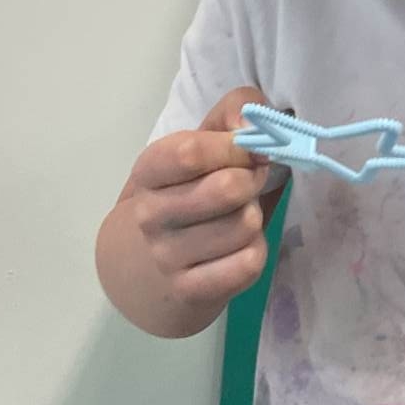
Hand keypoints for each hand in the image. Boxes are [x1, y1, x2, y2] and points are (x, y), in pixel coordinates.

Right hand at [123, 86, 274, 315]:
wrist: (149, 266)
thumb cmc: (188, 190)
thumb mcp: (202, 142)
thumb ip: (233, 113)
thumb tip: (255, 127)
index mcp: (150, 170)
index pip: (190, 152)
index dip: (236, 147)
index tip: (253, 149)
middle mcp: (150, 214)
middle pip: (226, 189)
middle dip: (253, 180)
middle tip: (251, 182)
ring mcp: (167, 257)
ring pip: (243, 227)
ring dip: (254, 218)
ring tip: (239, 217)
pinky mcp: (189, 291)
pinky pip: (247, 264)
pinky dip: (255, 252)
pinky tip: (239, 249)